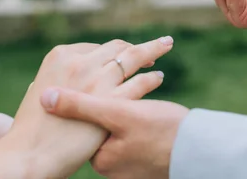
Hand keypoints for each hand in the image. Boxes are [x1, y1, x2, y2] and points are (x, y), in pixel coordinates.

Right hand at [7, 37, 173, 177]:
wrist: (30, 154)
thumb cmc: (30, 130)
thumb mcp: (37, 94)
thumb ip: (54, 84)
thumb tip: (53, 84)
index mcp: (61, 56)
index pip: (95, 47)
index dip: (112, 51)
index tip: (123, 53)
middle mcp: (82, 62)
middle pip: (117, 47)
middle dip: (136, 46)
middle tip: (155, 47)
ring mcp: (98, 79)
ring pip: (134, 58)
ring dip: (152, 50)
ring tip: (165, 46)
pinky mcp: (112, 100)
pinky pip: (140, 83)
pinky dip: (151, 78)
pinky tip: (158, 77)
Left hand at [42, 88, 188, 178]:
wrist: (201, 151)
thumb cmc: (162, 132)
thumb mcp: (120, 114)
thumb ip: (82, 106)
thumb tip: (45, 97)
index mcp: (99, 155)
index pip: (86, 120)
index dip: (94, 93)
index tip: (103, 79)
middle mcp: (110, 167)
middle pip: (103, 125)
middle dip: (113, 103)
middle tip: (132, 97)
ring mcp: (130, 167)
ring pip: (120, 129)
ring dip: (129, 110)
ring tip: (148, 110)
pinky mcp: (146, 162)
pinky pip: (136, 137)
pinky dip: (142, 123)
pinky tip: (156, 118)